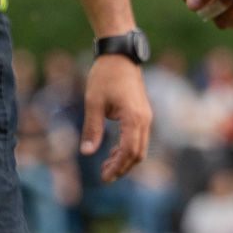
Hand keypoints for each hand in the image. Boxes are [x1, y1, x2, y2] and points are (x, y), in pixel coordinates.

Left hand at [83, 54, 150, 181]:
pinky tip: (112, 151)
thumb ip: (92, 129)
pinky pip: (139, 138)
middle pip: (138, 154)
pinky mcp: (142, 113)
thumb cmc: (105, 76)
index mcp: (133, 118)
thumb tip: (87, 152)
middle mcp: (144, 119)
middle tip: (104, 176)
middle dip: (122, 168)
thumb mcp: (93, 102)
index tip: (104, 177)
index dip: (117, 167)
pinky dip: (128, 149)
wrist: (120, 54)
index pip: (128, 151)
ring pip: (140, 147)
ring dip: (125, 160)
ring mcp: (146, 116)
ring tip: (107, 166)